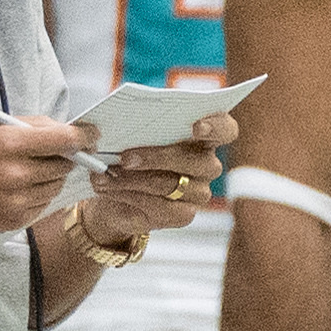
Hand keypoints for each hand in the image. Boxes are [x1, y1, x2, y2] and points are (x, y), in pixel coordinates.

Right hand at [0, 116, 86, 235]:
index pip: (65, 139)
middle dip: (62, 156)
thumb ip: (28, 127)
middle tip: (48, 152)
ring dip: (49, 176)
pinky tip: (15, 188)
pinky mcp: (14, 219)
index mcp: (9, 143)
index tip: (92, 135)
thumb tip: (63, 128)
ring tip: (23, 171)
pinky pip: (42, 204)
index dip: (84, 136)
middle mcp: (16, 173)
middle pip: (64, 164)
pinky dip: (37, 194)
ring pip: (56, 185)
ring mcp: (16, 200)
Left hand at [74, 111, 235, 250]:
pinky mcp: (184, 215)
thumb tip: (128, 115)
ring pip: (172, 185)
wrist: (113, 187)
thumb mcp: (131, 131)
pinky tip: (109, 189)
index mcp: (204, 136)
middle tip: (124, 158)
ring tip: (105, 174)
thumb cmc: (128, 149)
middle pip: (196, 161)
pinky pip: (162, 208)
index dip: (216, 126)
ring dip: (133, 180)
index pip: (226, 130)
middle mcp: (208, 165)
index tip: (195, 126)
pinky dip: (130, 196)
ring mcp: (199, 192)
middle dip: (157, 157)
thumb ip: (140, 121)